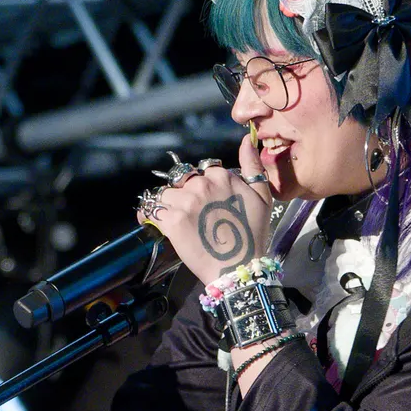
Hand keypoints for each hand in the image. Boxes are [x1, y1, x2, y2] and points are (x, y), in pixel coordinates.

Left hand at [137, 145, 272, 288]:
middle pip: (181, 180)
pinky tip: (147, 219)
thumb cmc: (253, 236)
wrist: (238, 269)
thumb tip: (247, 141)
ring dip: (167, 204)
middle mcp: (201, 185)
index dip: (201, 186)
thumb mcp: (262, 197)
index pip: (202, 171)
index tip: (203, 201)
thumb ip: (253, 166)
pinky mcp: (172, 222)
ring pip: (165, 194)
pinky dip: (147, 214)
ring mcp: (185, 203)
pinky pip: (152, 210)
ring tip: (173, 218)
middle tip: (189, 213)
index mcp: (221, 176)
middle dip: (183, 193)